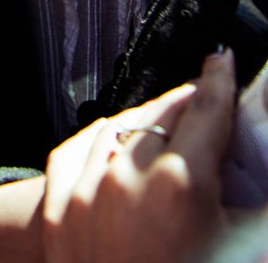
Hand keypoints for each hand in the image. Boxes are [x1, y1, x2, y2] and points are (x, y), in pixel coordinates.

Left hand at [43, 50, 236, 262]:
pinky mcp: (56, 204)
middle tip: (208, 104)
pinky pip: (80, 148)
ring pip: (121, 126)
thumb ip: (252, 203)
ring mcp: (85, 187)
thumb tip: (254, 176)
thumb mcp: (241, 247)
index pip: (207, 111)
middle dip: (190, 106)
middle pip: (165, 114)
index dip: (221, 81)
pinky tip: (120, 143)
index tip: (226, 61)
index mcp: (180, 185)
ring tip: (170, 131)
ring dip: (148, 124)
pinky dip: (104, 142)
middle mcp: (127, 175)